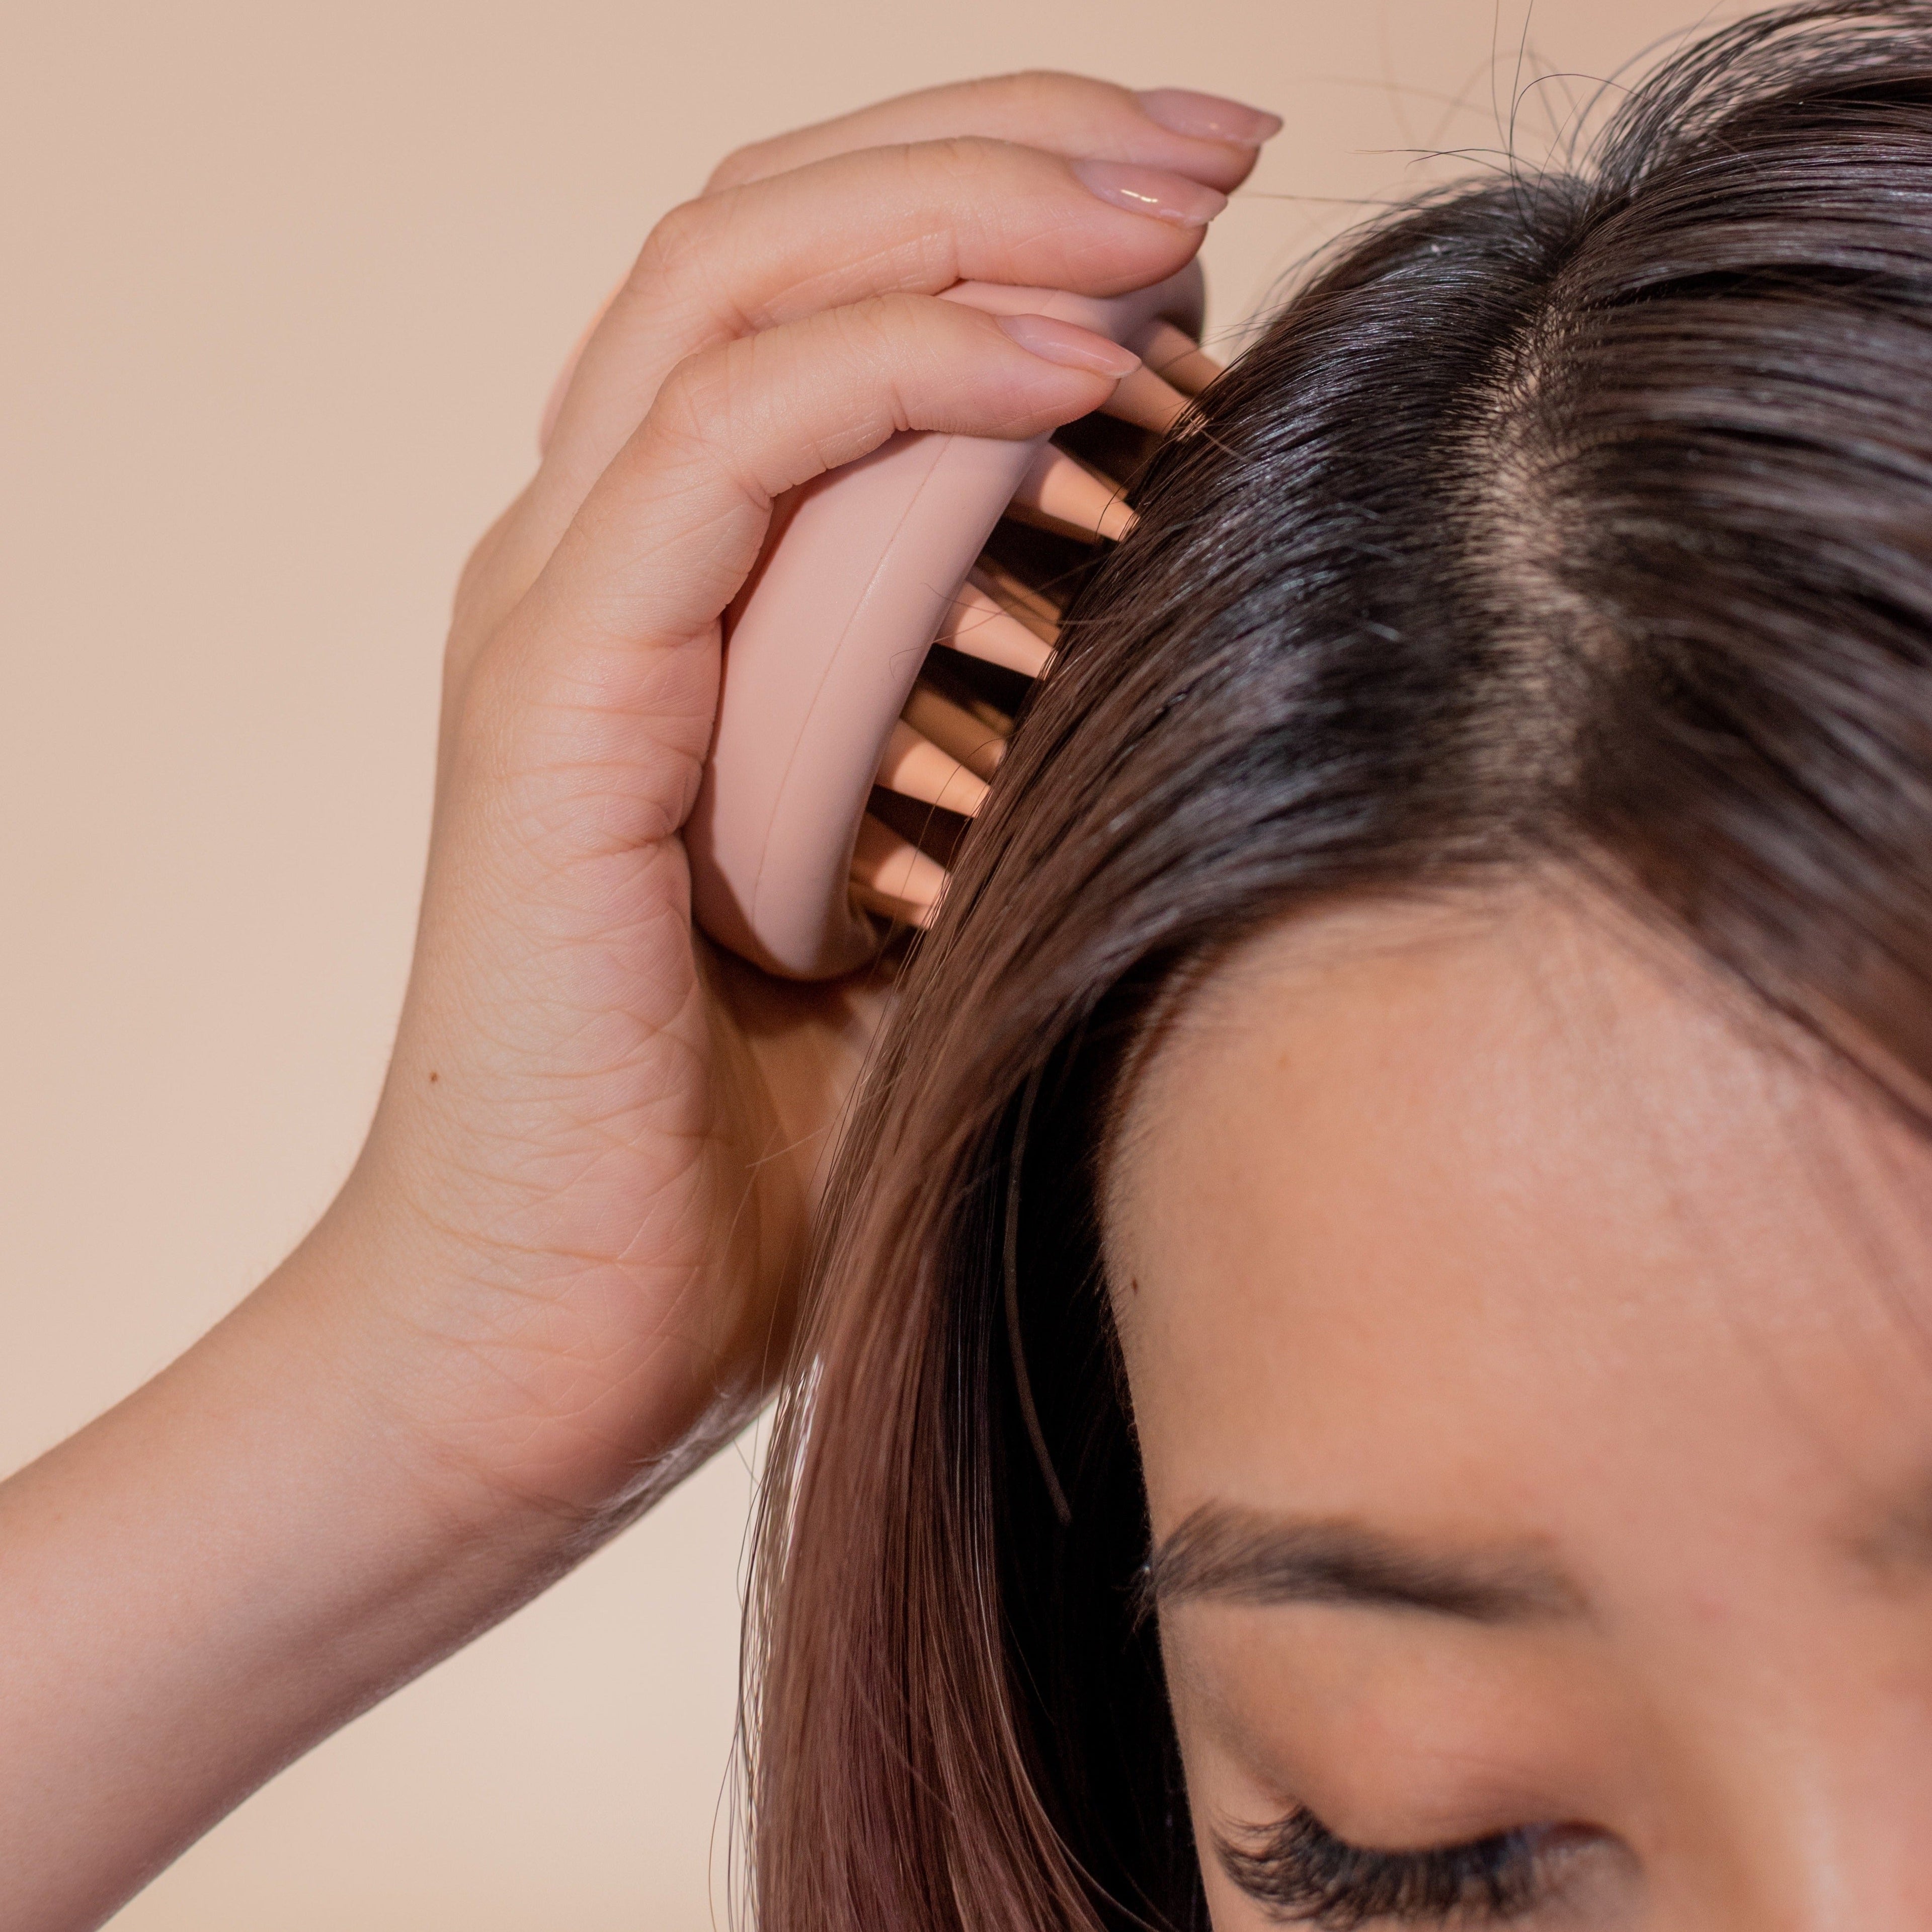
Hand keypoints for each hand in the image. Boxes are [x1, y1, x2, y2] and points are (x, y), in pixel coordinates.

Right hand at [0, 76, 1275, 1931]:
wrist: (558, 1342)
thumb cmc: (756, 1150)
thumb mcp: (937, 883)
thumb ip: (1011, 719)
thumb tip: (1206, 595)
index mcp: (685, 595)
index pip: (823, 297)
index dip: (1011, 206)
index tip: (1216, 210)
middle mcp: (601, 562)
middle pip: (772, 229)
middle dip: (1006, 151)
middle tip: (1208, 139)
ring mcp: (559, 614)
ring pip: (736, 288)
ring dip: (970, 212)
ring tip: (1170, 200)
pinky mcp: (553, 702)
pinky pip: (728, 452)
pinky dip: (907, 373)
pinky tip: (1080, 370)